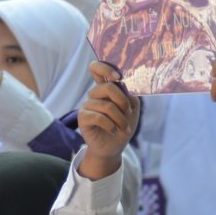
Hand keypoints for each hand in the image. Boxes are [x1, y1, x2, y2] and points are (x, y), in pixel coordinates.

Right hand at [76, 62, 139, 179]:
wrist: (114, 146)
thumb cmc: (123, 126)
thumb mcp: (132, 109)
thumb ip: (129, 95)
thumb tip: (122, 86)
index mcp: (105, 89)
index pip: (96, 69)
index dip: (105, 68)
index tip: (118, 77)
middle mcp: (94, 95)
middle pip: (107, 87)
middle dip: (123, 101)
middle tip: (128, 112)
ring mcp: (87, 106)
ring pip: (107, 106)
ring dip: (120, 119)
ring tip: (124, 128)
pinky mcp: (82, 118)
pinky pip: (99, 117)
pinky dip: (111, 125)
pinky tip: (114, 131)